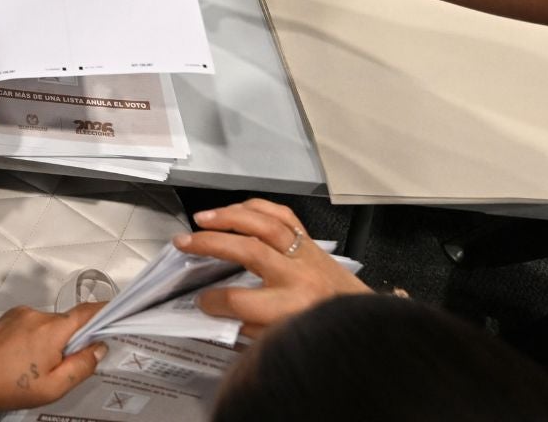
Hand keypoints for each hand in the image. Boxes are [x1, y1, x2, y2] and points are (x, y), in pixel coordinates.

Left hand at [0, 303, 108, 412]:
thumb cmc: (12, 386)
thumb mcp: (54, 386)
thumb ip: (81, 366)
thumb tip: (99, 347)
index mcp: (52, 330)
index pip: (86, 312)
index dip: (104, 311)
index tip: (116, 314)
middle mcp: (37, 314)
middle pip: (67, 322)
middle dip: (72, 339)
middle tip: (65, 364)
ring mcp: (21, 313)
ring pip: (49, 324)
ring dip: (52, 339)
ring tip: (38, 364)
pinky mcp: (9, 316)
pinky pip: (33, 323)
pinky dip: (36, 336)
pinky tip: (25, 356)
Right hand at [177, 199, 371, 338]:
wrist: (365, 319)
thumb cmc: (322, 331)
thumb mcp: (282, 340)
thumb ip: (249, 325)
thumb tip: (217, 309)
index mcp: (292, 307)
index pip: (238, 301)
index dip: (212, 302)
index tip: (201, 302)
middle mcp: (299, 277)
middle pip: (248, 251)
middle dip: (209, 244)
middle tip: (183, 243)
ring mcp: (306, 255)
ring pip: (265, 225)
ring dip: (229, 217)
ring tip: (202, 218)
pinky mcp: (311, 242)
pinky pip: (283, 215)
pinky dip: (257, 207)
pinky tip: (236, 209)